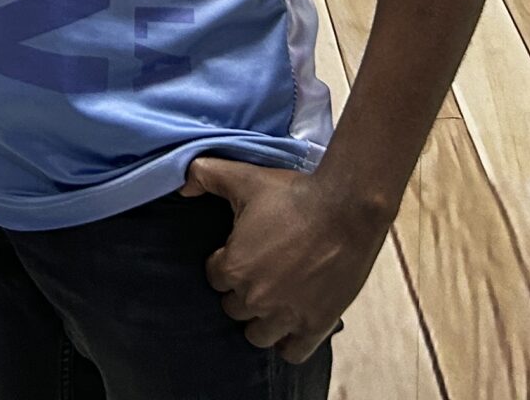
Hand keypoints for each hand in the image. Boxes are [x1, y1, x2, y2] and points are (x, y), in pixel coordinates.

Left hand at [183, 157, 390, 361]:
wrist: (347, 208)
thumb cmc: (294, 195)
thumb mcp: (244, 177)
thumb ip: (206, 176)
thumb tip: (182, 185)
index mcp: (234, 267)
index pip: (215, 278)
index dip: (226, 264)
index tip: (242, 253)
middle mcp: (255, 298)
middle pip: (234, 308)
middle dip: (243, 291)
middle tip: (261, 273)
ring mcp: (286, 316)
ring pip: (259, 335)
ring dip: (262, 320)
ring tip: (274, 300)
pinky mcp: (316, 325)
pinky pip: (292, 352)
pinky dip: (290, 343)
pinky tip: (293, 325)